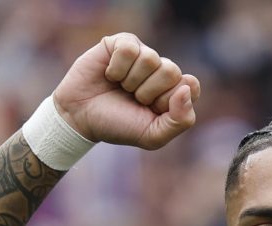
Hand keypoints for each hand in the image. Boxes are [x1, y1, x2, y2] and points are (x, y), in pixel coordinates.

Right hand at [52, 32, 200, 148]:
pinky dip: (117, 68)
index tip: (154, 109)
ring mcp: (142, 55)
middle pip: (172, 71)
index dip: (170, 100)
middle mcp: (160, 71)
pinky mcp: (122, 43)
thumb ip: (180, 121)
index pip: (191, 85)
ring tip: (121, 87)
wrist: (80, 118)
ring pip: (151, 59)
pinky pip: (130, 49)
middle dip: (149, 92)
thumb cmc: (117, 125)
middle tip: (134, 99)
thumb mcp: (152, 136)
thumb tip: (187, 88)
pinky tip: (110, 75)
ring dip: (131, 81)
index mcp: (173, 91)